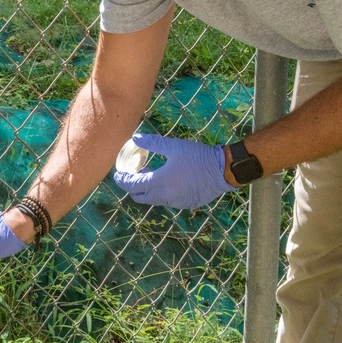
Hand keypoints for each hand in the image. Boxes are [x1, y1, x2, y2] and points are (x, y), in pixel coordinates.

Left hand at [112, 133, 235, 209]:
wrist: (223, 170)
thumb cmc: (197, 156)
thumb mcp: (173, 146)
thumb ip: (152, 143)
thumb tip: (135, 138)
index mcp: (159, 183)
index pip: (132, 186)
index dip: (122, 180)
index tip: (118, 174)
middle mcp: (165, 197)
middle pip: (140, 197)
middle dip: (132, 187)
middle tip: (132, 174)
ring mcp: (175, 203)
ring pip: (153, 200)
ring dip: (147, 189)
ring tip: (149, 173)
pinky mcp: (185, 204)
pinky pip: (166, 200)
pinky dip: (160, 192)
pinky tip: (167, 179)